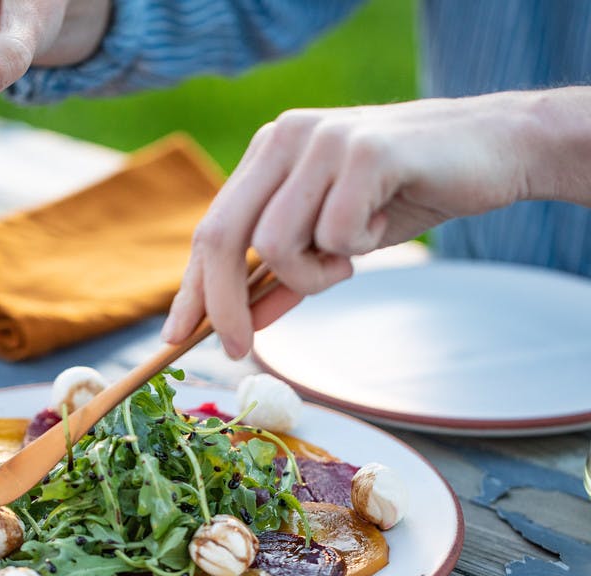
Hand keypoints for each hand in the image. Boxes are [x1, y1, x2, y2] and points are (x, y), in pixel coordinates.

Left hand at [162, 94, 535, 357]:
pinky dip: (356, 249)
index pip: (211, 229)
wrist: (491, 151)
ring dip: (312, 274)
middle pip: (221, 236)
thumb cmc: (402, 196)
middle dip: (221, 305)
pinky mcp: (362, 151)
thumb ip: (284, 278)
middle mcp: (282, 138)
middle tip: (238, 348)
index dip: (189, 288)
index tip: (172, 338)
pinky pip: (333, 237)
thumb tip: (243, 324)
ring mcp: (319, 140)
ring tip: (350, 254)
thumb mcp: (332, 244)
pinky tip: (381, 223)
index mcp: (267, 155)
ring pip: (274, 245)